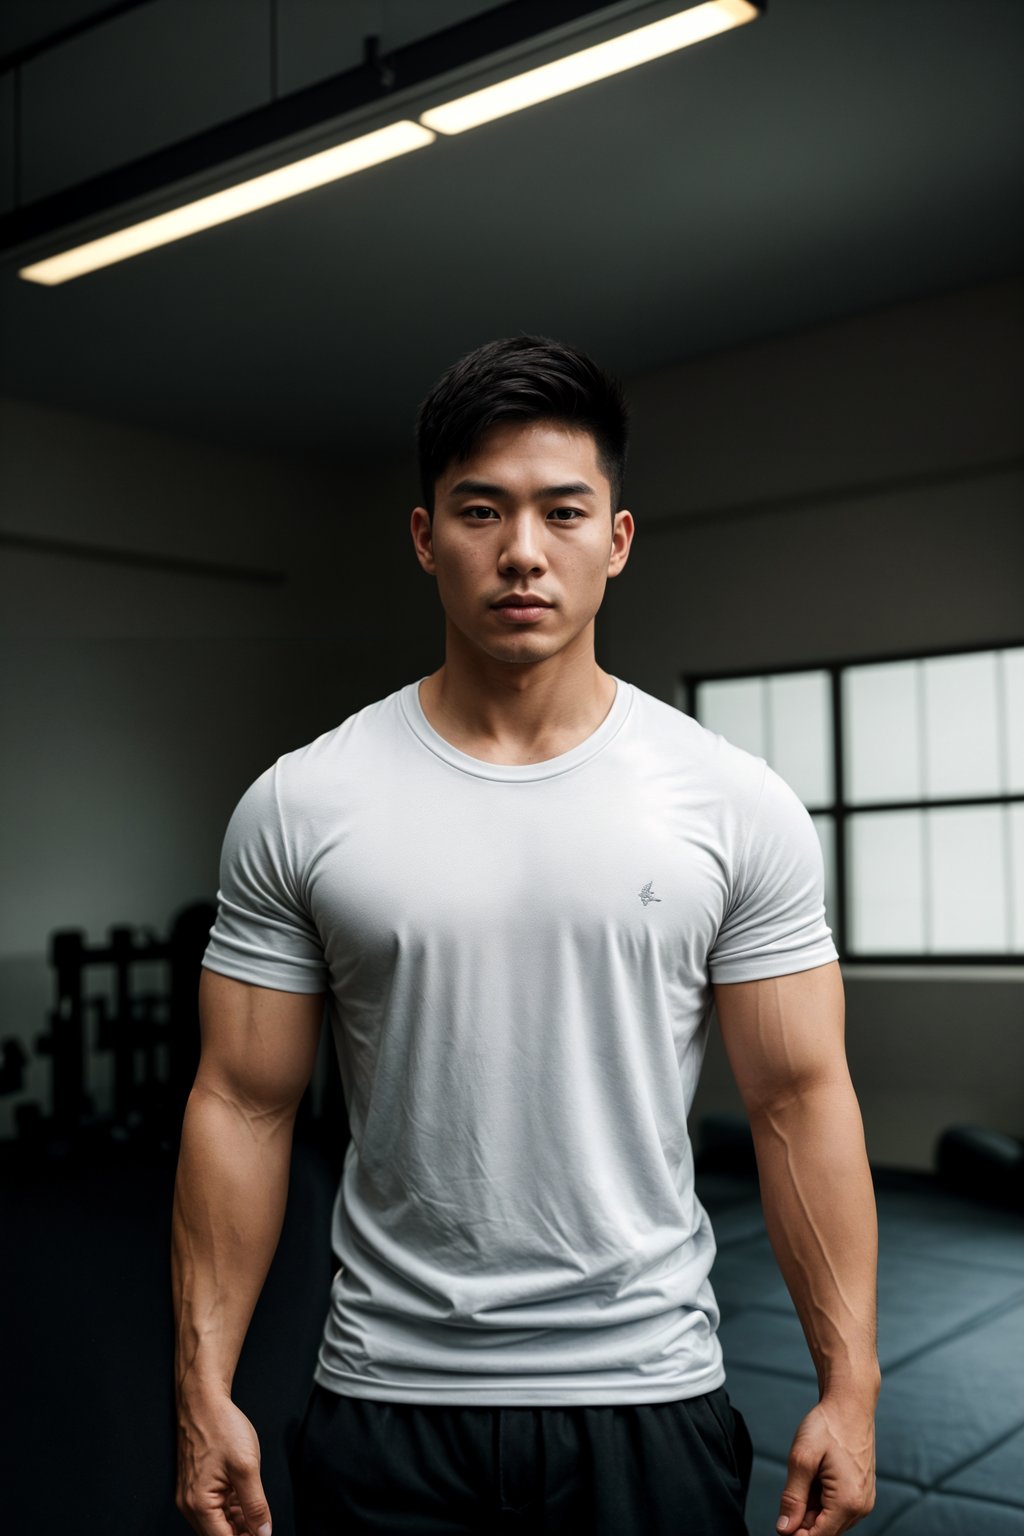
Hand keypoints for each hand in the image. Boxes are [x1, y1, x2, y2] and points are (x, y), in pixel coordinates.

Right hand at [176, 1388, 272, 1535]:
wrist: (203, 1400)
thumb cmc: (221, 1426)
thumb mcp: (246, 1466)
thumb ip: (255, 1504)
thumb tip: (263, 1532)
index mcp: (199, 1504)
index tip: (263, 1535)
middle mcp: (191, 1505)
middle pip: (220, 1535)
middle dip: (244, 1534)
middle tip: (264, 1527)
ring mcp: (192, 1495)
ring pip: (219, 1523)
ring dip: (239, 1524)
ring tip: (259, 1515)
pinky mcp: (197, 1486)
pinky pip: (216, 1507)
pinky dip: (232, 1509)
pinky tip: (247, 1502)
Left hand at [776, 1393, 876, 1534]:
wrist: (850, 1404)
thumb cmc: (828, 1425)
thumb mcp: (802, 1458)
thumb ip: (793, 1498)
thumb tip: (784, 1530)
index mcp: (848, 1502)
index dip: (795, 1534)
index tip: (780, 1521)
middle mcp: (861, 1507)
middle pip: (823, 1531)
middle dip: (803, 1517)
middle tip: (796, 1484)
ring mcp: (863, 1501)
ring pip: (829, 1520)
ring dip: (812, 1507)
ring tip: (810, 1474)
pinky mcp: (861, 1493)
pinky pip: (837, 1508)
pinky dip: (822, 1498)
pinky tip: (817, 1475)